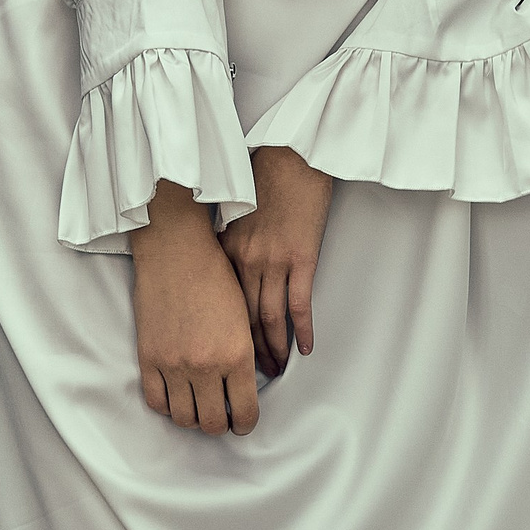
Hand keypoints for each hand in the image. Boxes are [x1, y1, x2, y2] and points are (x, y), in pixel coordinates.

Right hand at [128, 181, 259, 434]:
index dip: (245, 423)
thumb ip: (245, 355)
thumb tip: (245, 389)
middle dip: (220, 425)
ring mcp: (174, 365)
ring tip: (198, 406)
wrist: (177, 252)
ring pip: (184, 418)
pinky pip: (156, 401)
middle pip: (212, 423)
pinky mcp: (149, 358)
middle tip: (221, 417)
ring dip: (193, 418)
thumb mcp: (243, 317)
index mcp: (237, 355)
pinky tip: (176, 397)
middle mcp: (206, 366)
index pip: (245, 412)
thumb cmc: (215, 277)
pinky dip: (168, 406)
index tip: (243, 422)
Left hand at [220, 146, 333, 376]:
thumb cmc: (264, 177)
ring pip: (271, 318)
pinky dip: (303, 330)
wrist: (291, 155)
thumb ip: (230, 246)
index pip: (224, 305)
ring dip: (275, 348)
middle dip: (249, 351)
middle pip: (245, 319)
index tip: (229, 353)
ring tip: (278, 368)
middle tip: (254, 375)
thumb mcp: (234, 215)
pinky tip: (305, 348)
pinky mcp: (302, 258)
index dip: (228, 334)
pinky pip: (300, 305)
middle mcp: (246, 261)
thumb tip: (229, 274)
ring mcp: (274, 261)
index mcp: (227, 251)